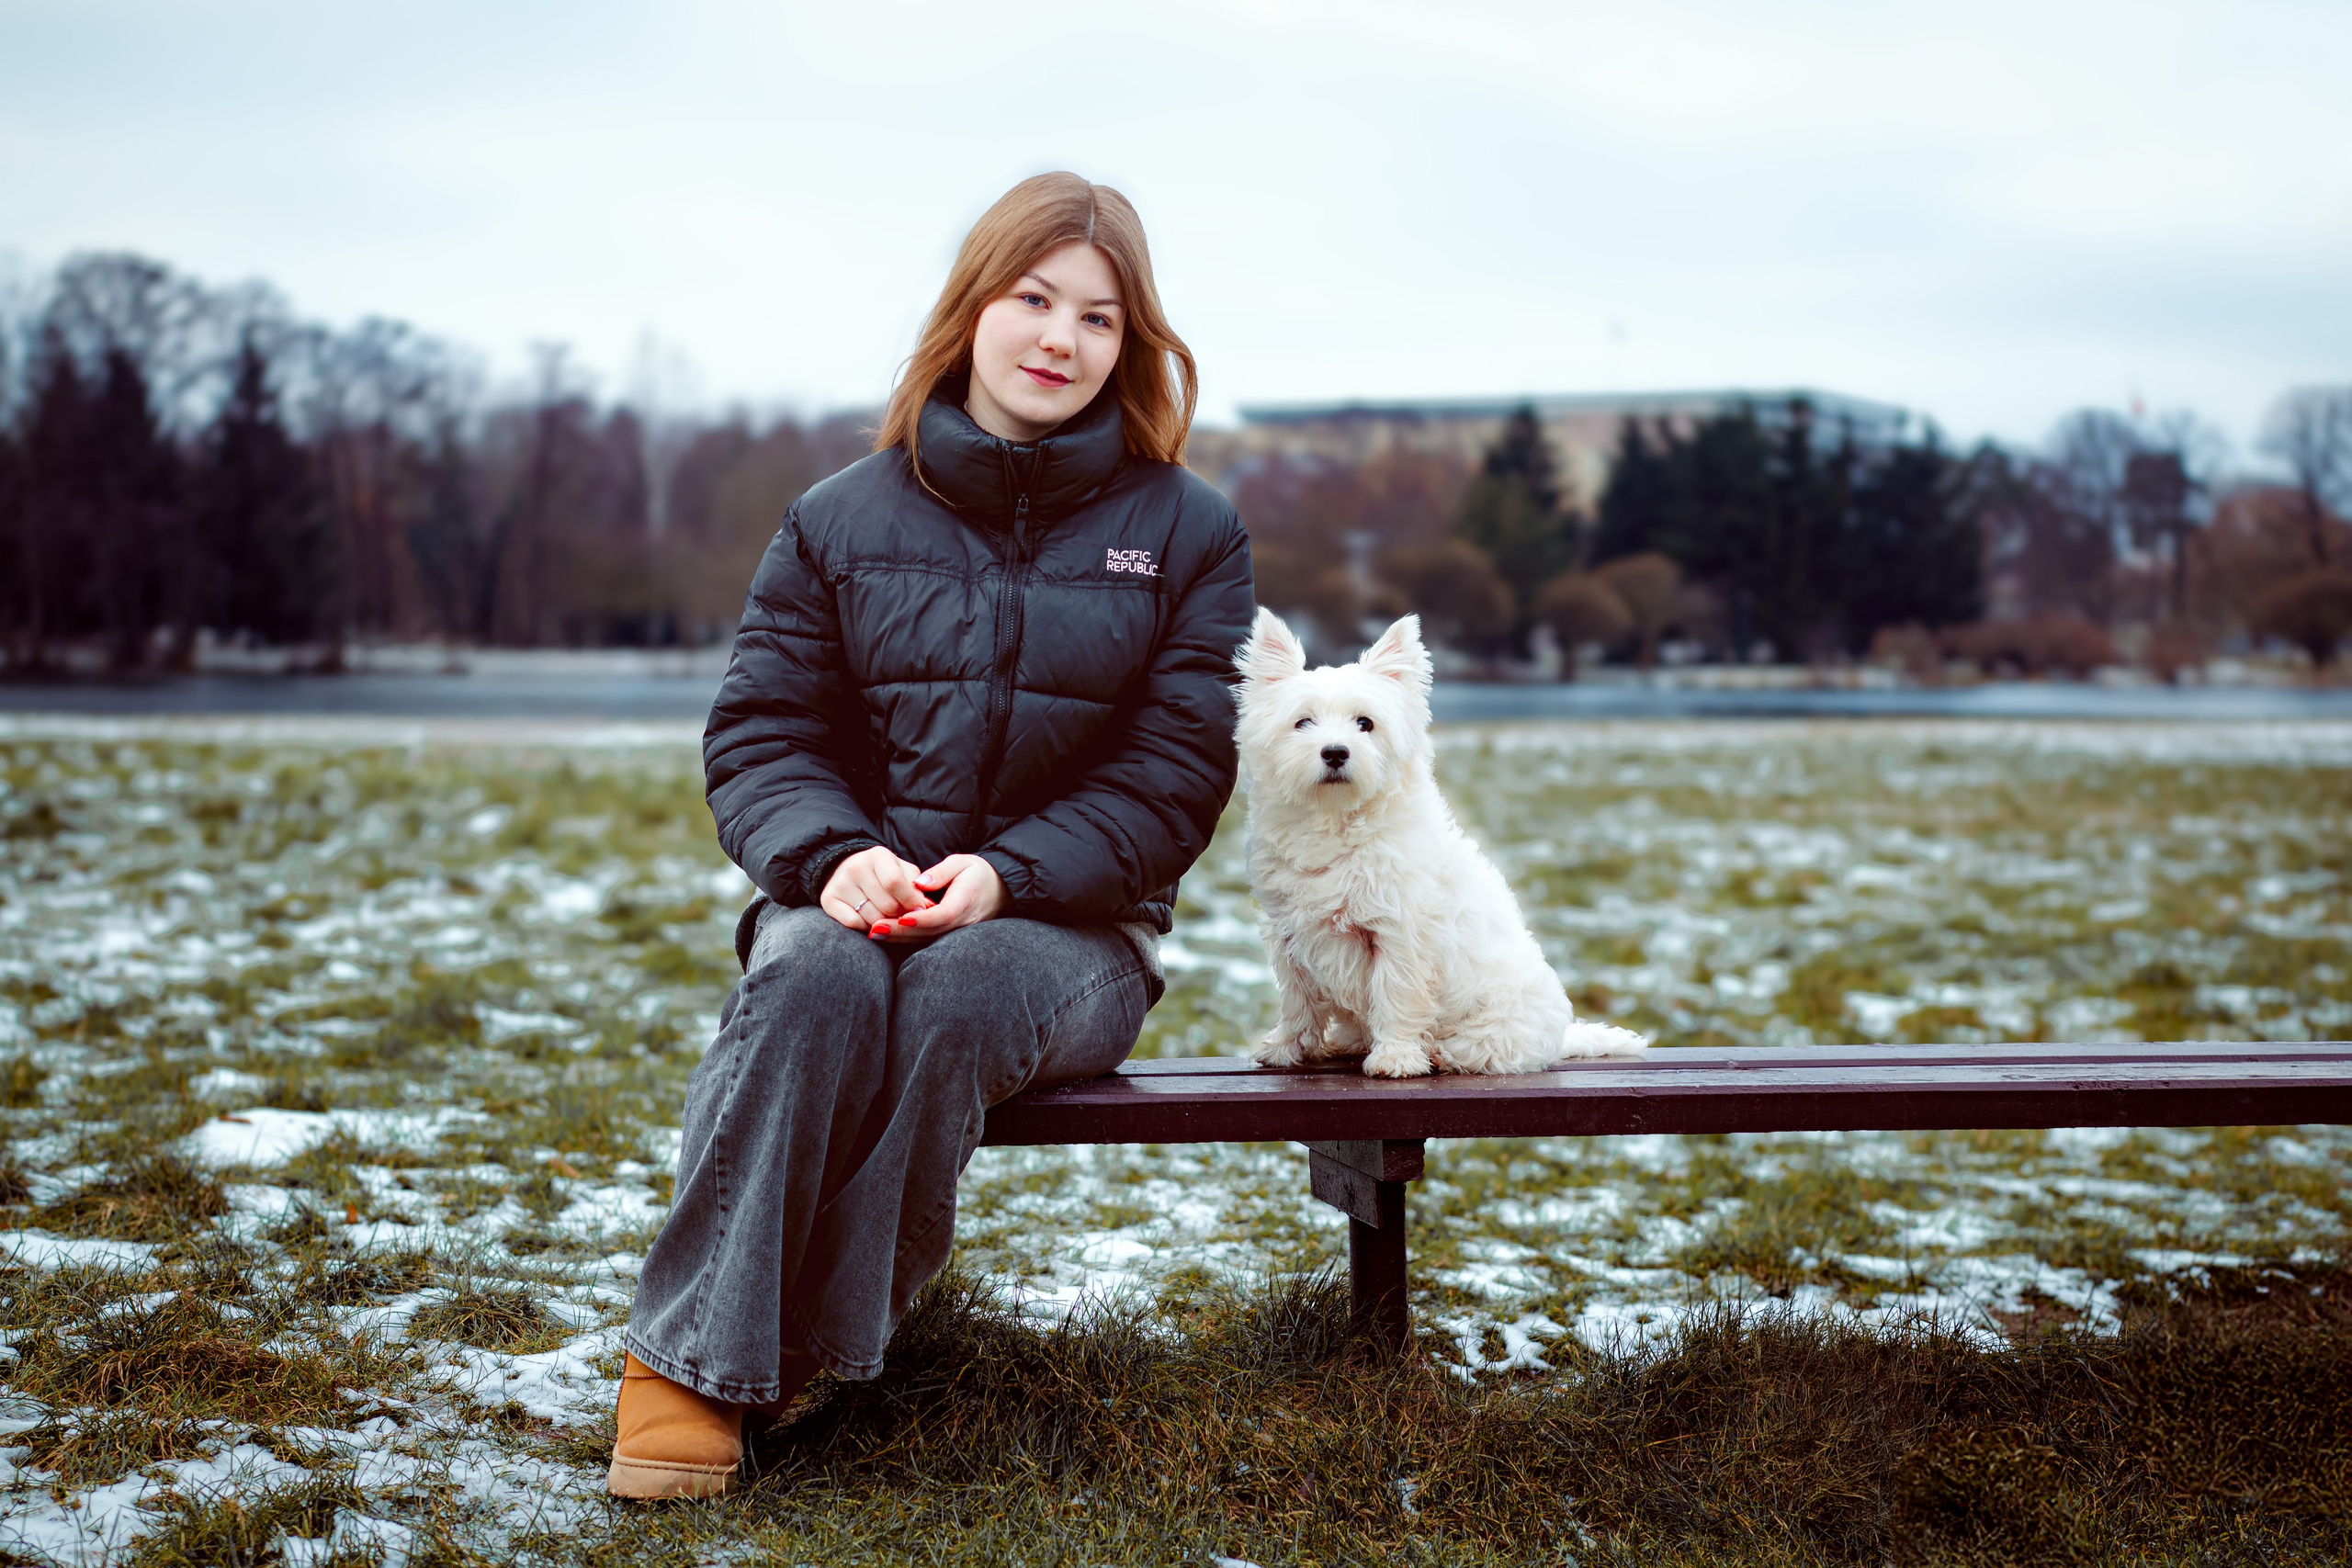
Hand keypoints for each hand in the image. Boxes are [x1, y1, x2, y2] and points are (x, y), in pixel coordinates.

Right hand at [819, 845, 929, 932]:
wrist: (847, 869)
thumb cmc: (884, 873)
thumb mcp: (903, 871)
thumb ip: (916, 887)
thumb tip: (927, 907)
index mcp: (878, 856)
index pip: (895, 883)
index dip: (911, 901)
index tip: (921, 911)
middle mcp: (856, 867)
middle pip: (886, 905)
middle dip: (900, 915)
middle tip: (903, 916)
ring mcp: (840, 884)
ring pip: (872, 918)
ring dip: (885, 923)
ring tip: (888, 917)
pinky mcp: (828, 900)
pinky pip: (854, 924)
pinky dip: (867, 927)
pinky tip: (871, 919)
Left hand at [871, 854, 1006, 942]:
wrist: (1001, 890)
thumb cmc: (980, 873)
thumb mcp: (963, 862)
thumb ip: (942, 872)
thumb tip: (919, 883)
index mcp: (967, 900)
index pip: (943, 914)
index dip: (921, 918)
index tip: (901, 918)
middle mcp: (963, 921)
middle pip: (930, 931)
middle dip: (901, 932)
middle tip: (874, 929)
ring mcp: (958, 931)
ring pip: (927, 938)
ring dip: (900, 938)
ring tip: (874, 933)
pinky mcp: (951, 935)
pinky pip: (928, 938)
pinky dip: (908, 937)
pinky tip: (888, 934)